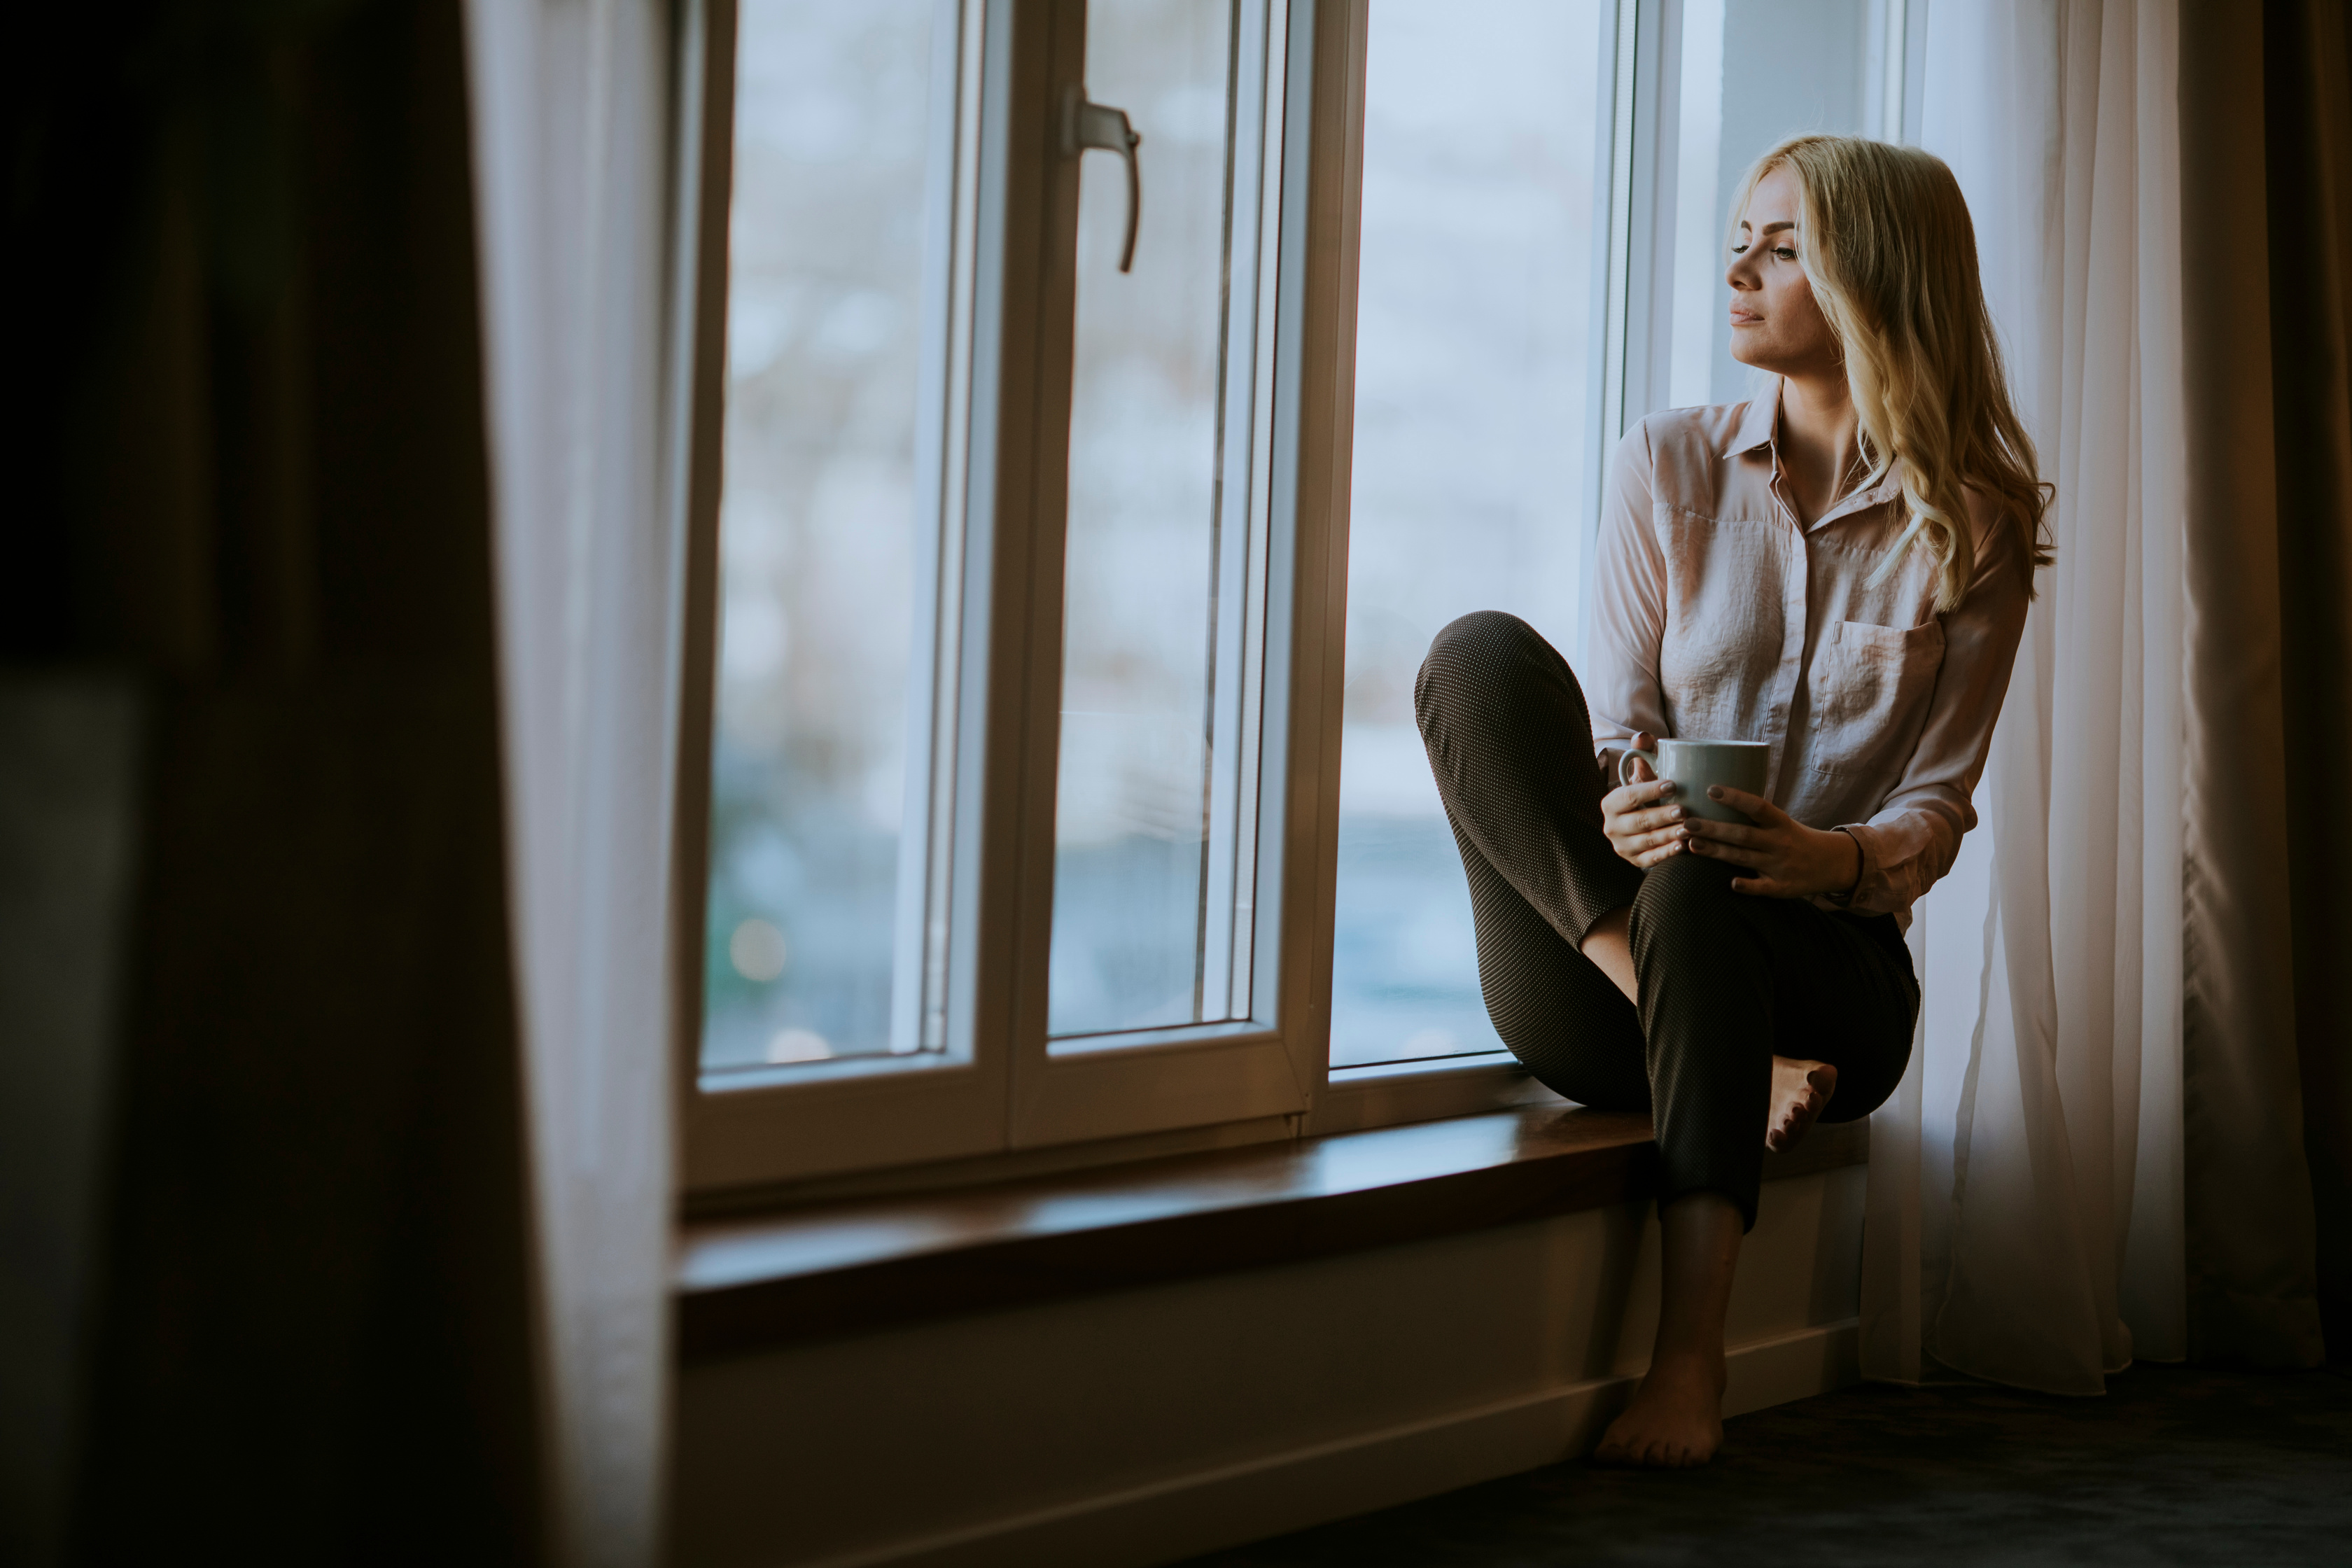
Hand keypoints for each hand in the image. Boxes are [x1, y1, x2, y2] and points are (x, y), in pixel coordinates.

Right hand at [1600, 732, 1691, 868]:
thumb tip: (1643, 738)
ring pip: (1647, 841)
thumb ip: (1643, 753)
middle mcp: (1612, 827)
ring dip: (1668, 836)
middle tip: (1684, 810)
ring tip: (1689, 828)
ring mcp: (1623, 846)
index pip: (1629, 796)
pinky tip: (1683, 847)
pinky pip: (1651, 859)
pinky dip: (1667, 853)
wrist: (1642, 823)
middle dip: (1662, 816)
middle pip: (1639, 821)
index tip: (1674, 785)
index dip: (1650, 790)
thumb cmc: (1647, 794)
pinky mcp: (1635, 861)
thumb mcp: (1643, 774)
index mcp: (1610, 803)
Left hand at [1684, 785, 1860, 898]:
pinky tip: (1730, 883)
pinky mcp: (1782, 887)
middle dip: (1713, 829)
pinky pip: (1763, 887)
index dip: (1735, 798)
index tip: (1711, 789)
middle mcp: (1780, 842)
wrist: (1830, 863)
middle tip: (1687, 822)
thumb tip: (1713, 796)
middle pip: (1742, 834)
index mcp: (1780, 822)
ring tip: (1691, 844)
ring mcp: (1780, 865)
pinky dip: (1748, 885)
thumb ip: (1753, 816)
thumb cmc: (1794, 838)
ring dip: (1717, 852)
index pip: (1757, 806)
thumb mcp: (1781, 822)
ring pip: (1743, 858)